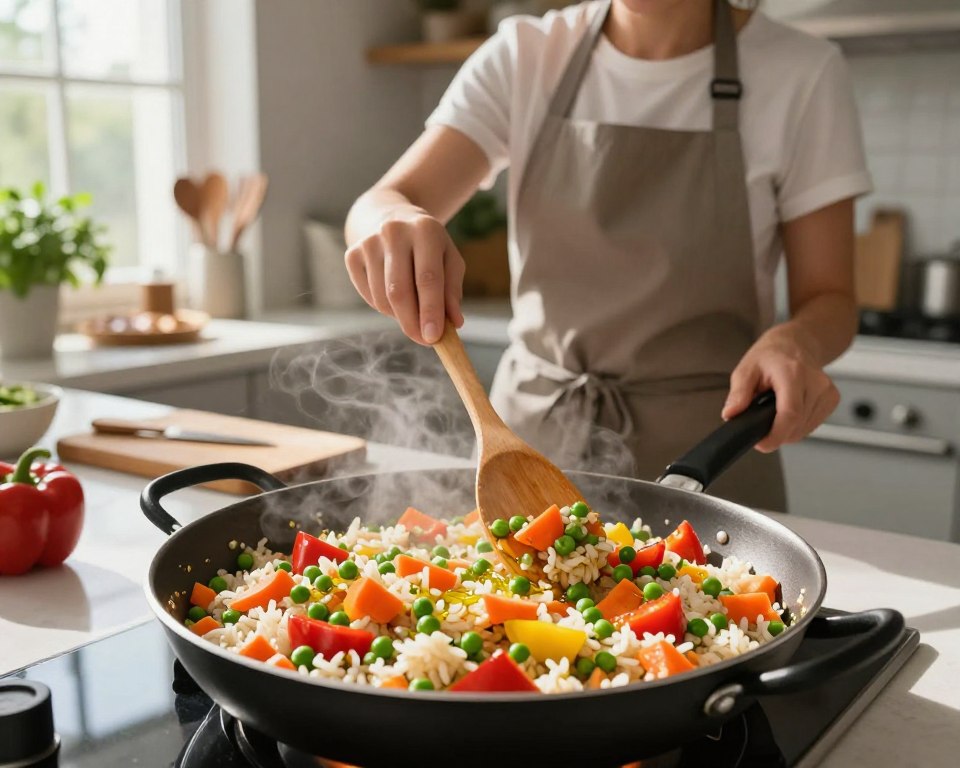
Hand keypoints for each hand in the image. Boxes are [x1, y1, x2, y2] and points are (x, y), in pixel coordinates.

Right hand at [344, 211, 464, 344]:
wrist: (392, 218)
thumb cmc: (428, 246)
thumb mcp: (449, 260)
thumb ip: (452, 291)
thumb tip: (454, 323)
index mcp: (425, 230)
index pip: (427, 278)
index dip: (431, 311)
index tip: (434, 337)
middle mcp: (394, 232)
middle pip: (399, 291)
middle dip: (412, 323)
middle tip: (424, 340)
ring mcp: (369, 242)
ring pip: (382, 298)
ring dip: (399, 316)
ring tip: (413, 313)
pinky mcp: (352, 254)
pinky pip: (368, 296)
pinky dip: (383, 308)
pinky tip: (395, 300)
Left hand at [722, 325, 838, 452]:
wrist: (796, 343)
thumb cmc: (771, 355)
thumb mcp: (746, 369)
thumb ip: (738, 393)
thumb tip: (731, 414)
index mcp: (793, 373)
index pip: (790, 414)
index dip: (775, 435)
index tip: (762, 443)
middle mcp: (815, 382)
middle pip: (797, 425)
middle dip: (775, 433)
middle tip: (760, 423)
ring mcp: (827, 391)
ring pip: (804, 429)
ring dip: (786, 430)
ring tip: (774, 411)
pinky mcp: (832, 399)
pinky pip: (812, 425)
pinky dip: (797, 425)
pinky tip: (788, 410)